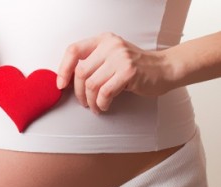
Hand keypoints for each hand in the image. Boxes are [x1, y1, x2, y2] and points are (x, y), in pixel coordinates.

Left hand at [57, 32, 173, 113]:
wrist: (164, 68)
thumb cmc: (135, 67)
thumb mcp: (112, 57)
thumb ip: (93, 63)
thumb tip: (69, 81)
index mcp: (103, 40)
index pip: (73, 50)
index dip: (63, 69)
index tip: (61, 84)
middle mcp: (110, 46)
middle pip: (81, 72)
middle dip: (78, 92)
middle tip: (83, 102)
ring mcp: (120, 57)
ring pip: (91, 84)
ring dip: (90, 101)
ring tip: (95, 106)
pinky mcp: (129, 71)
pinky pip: (105, 92)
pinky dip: (102, 103)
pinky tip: (104, 106)